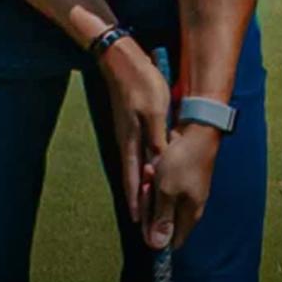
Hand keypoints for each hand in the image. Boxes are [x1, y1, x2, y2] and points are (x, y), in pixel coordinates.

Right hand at [98, 37, 171, 221]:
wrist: (122, 60)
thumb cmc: (141, 84)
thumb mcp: (154, 112)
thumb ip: (156, 140)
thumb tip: (159, 166)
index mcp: (131, 141)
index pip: (133, 178)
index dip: (136, 200)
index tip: (136, 221)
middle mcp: (126, 141)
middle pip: (132, 177)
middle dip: (137, 200)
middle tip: (140, 221)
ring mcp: (126, 133)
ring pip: (134, 167)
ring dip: (140, 186)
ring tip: (144, 204)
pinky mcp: (128, 125)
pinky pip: (135, 154)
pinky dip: (141, 169)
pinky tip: (146, 172)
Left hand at [141, 122, 221, 250]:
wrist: (196, 131)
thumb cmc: (182, 162)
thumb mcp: (167, 192)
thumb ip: (162, 218)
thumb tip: (157, 246)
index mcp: (189, 215)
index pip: (170, 241)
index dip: (154, 235)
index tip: (145, 218)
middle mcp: (189, 208)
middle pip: (162, 221)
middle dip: (149, 206)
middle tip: (148, 187)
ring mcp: (185, 193)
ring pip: (159, 202)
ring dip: (150, 189)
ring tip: (151, 171)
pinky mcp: (180, 180)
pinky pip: (162, 187)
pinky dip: (155, 179)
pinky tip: (153, 166)